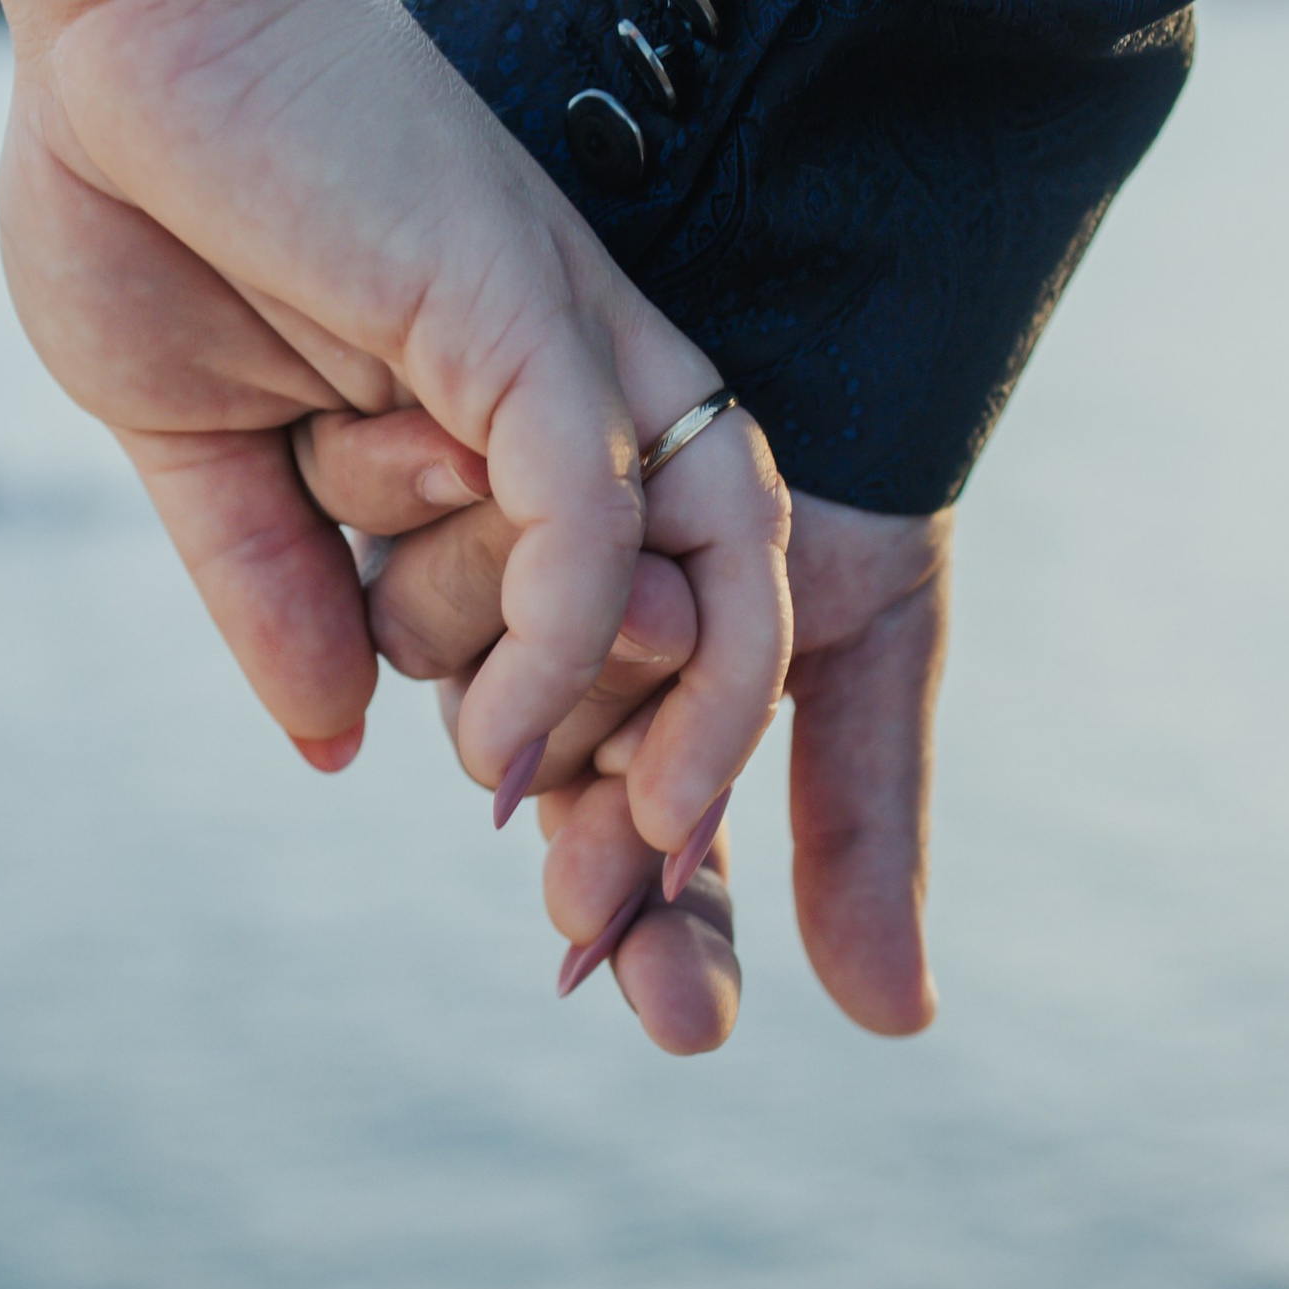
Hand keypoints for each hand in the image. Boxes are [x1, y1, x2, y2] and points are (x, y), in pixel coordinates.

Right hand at [0, 0, 792, 847]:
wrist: (107, 9)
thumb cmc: (140, 183)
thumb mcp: (196, 440)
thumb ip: (271, 589)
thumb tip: (329, 746)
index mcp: (509, 410)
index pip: (609, 615)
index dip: (597, 767)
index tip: (560, 914)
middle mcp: (579, 377)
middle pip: (711, 601)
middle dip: (682, 783)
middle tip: (612, 936)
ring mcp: (565, 338)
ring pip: (701, 563)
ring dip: (676, 731)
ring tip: (610, 866)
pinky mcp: (521, 306)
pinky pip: (594, 505)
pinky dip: (567, 635)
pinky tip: (495, 743)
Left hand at [302, 417, 948, 1052]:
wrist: (782, 263)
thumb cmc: (852, 452)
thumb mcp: (872, 632)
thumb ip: (865, 818)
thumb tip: (897, 1026)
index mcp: (674, 724)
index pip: (661, 874)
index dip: (672, 949)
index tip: (687, 1024)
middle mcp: (564, 678)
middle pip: (565, 800)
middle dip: (607, 832)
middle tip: (623, 840)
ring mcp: (475, 601)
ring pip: (479, 703)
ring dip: (561, 671)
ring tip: (646, 598)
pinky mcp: (391, 516)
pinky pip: (394, 594)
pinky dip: (469, 570)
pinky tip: (499, 506)